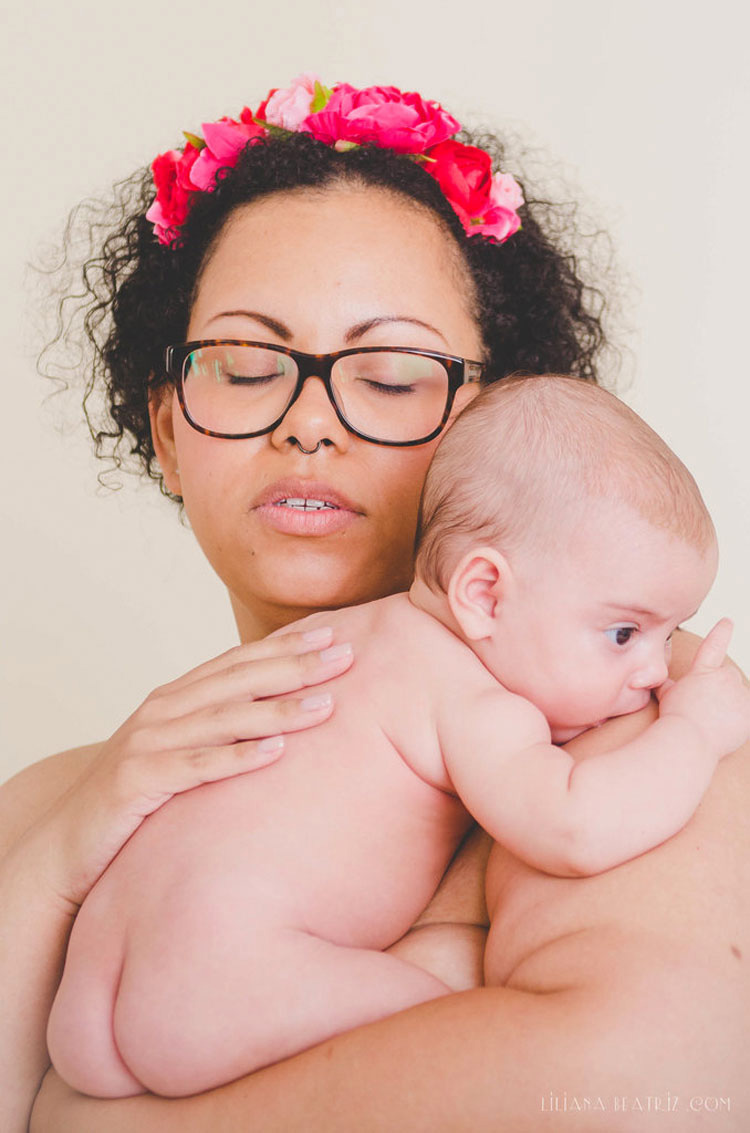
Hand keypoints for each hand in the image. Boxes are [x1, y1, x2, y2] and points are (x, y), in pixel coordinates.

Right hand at [41, 627, 352, 906]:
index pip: (237, 662)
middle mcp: (162, 711)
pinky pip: (195, 768)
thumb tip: (279, 721)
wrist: (67, 842)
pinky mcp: (136, 782)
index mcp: (175, 698)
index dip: (284, 646)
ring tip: (326, 704)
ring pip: (223, 719)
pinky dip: (237, 757)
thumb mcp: (178, 752)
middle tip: (346, 656)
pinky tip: (276, 752)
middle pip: (237, 681)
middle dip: (294, 666)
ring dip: (278, 710)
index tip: (331, 634)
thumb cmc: (135, 797)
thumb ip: (217, 730)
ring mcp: (147, 743)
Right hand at [656, 619, 749, 758]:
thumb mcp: (666, 696)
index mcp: (703, 671)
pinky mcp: (749, 712)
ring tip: (713, 721)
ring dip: (731, 704)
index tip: (728, 621)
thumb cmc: (674, 717)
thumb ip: (665, 684)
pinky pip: (746, 713)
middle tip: (706, 707)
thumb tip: (650, 677)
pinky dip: (739, 719)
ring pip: (739, 696)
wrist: (689, 739)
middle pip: (728, 678)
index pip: (714, 644)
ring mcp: (740, 694)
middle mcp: (725, 677)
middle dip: (721, 689)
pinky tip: (724, 728)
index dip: (722, 631)